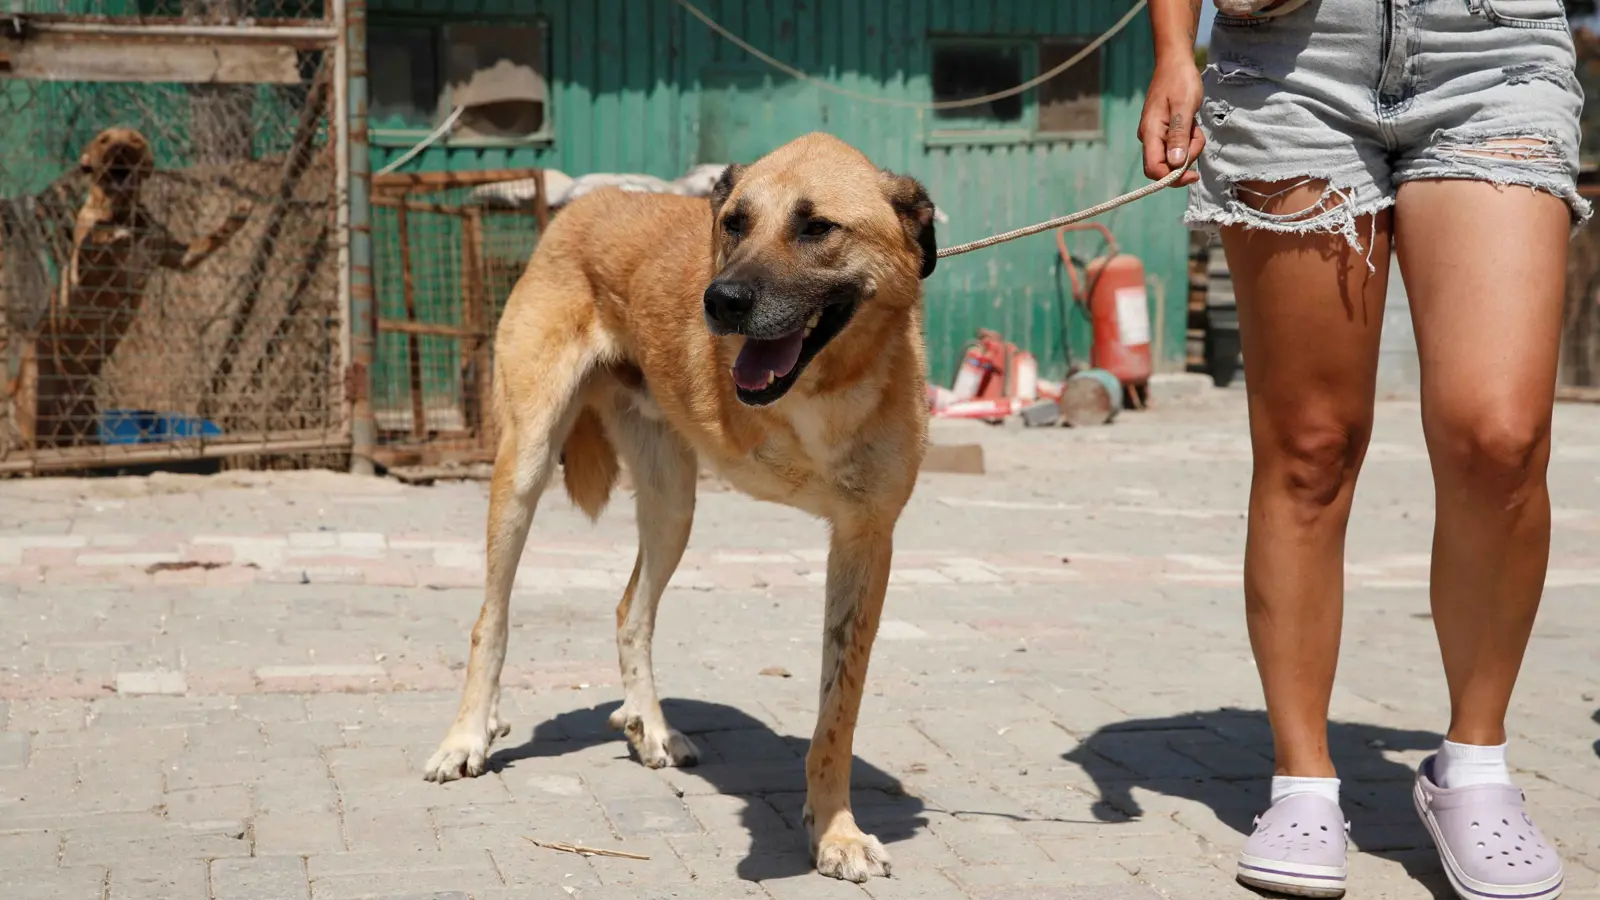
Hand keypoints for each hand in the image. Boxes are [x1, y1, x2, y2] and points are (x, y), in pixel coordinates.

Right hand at [1139, 58, 1204, 185]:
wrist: (1175, 63)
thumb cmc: (1180, 81)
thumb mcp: (1184, 107)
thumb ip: (1179, 136)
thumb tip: (1176, 164)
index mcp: (1150, 133)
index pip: (1154, 170)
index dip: (1173, 177)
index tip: (1193, 174)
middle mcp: (1149, 137)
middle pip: (1164, 167)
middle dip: (1185, 160)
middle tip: (1197, 137)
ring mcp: (1156, 135)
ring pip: (1173, 157)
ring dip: (1190, 148)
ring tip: (1196, 126)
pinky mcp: (1163, 131)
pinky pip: (1176, 146)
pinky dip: (1188, 140)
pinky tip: (1192, 124)